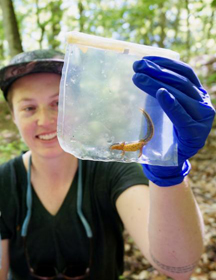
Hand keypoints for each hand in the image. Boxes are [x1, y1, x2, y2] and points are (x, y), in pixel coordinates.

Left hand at [133, 56, 214, 185]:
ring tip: (138, 78)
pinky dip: (172, 104)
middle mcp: (204, 103)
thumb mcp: (161, 108)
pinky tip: (161, 94)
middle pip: (181, 82)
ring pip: (180, 95)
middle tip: (137, 66)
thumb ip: (159, 92)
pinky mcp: (194, 133)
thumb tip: (139, 71)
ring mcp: (202, 119)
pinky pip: (182, 116)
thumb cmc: (162, 131)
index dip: (166, 63)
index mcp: (197, 94)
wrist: (168, 161)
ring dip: (157, 84)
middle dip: (157, 71)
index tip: (146, 58)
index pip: (185, 73)